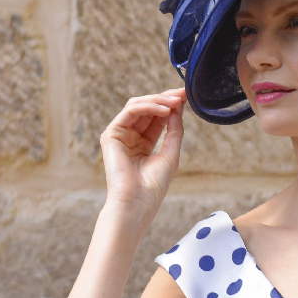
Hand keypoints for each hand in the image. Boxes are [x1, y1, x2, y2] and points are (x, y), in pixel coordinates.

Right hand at [100, 88, 185, 217]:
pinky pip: (130, 112)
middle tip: (182, 93)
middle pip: (147, 108)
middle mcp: (130, 137)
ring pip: (138, 106)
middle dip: (166, 98)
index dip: (171, 105)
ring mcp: (119, 135)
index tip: (186, 96)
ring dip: (158, 100)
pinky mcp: (111, 134)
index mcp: (143, 144)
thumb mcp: (171, 153)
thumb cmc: (153, 186)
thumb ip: (174, 129)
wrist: (137, 203)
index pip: (157, 117)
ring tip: (175, 101)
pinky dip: (148, 107)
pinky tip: (164, 110)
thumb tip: (178, 106)